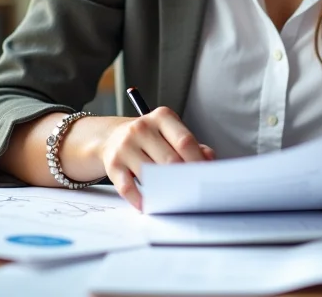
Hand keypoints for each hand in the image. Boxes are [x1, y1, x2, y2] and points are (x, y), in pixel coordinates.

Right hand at [100, 107, 214, 210]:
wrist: (113, 136)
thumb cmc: (150, 137)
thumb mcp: (170, 133)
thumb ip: (190, 145)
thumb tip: (208, 159)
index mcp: (162, 117)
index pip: (185, 141)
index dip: (198, 161)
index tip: (206, 176)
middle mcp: (142, 128)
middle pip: (170, 159)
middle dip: (184, 178)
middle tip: (193, 191)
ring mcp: (126, 146)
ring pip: (150, 174)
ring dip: (164, 190)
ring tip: (175, 200)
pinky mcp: (113, 164)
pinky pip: (128, 187)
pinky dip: (140, 199)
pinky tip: (148, 204)